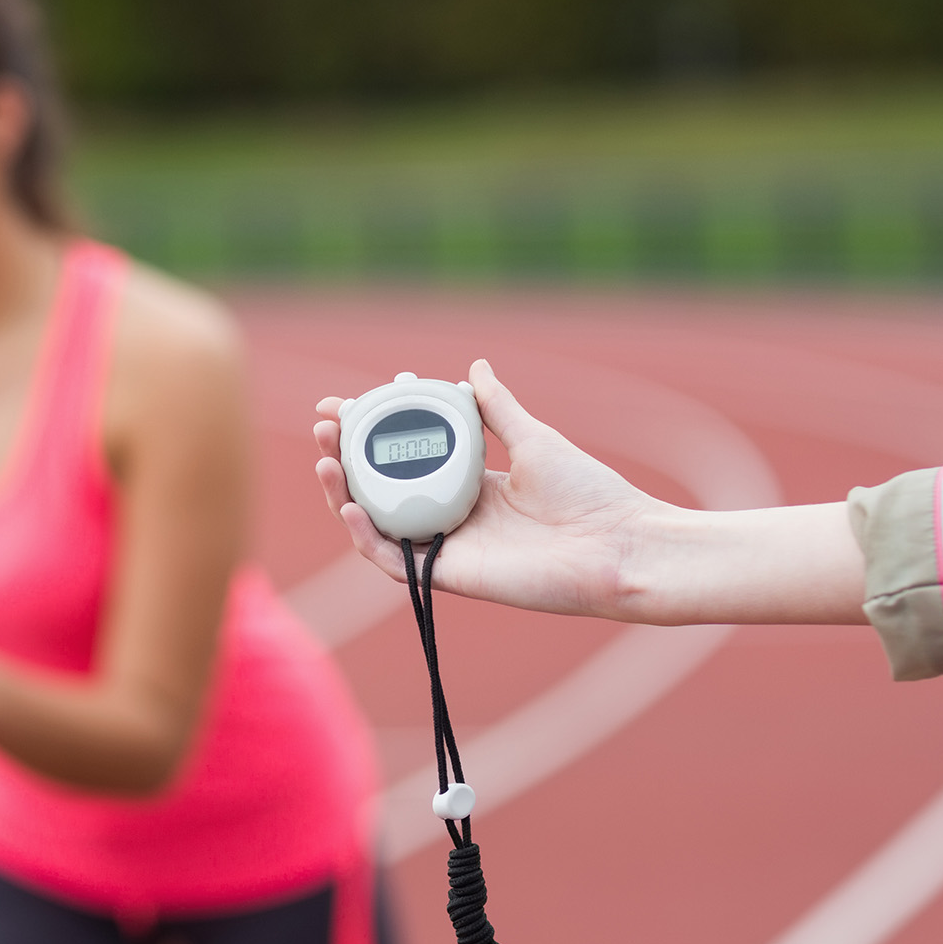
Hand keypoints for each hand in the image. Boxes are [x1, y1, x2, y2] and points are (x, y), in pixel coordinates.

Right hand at [313, 358, 662, 619]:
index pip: (405, 459)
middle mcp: (452, 517)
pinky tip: (349, 506)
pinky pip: (394, 560)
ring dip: (341, 495)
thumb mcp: (534, 438)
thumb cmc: (588, 494)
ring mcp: (449, 548)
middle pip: (381, 490)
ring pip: (377, 525)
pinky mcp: (451, 575)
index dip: (372, 435)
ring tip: (324, 461)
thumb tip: (474, 368)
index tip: (345, 405)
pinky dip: (365, 536)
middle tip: (324, 427)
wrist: (618, 544)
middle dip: (345, 459)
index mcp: (469, 487)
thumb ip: (498, 409)